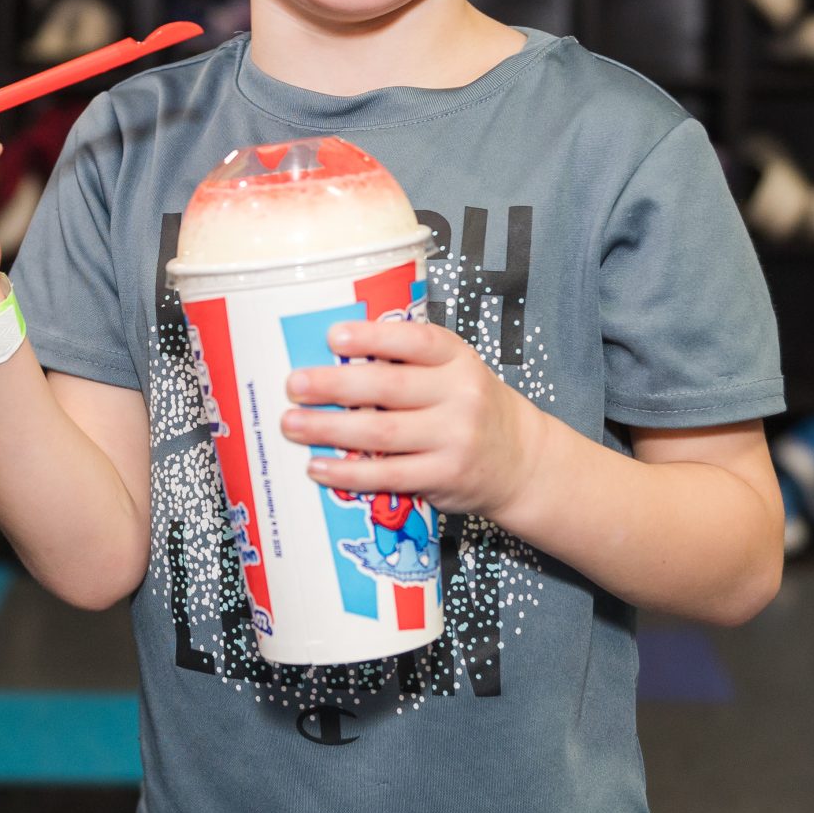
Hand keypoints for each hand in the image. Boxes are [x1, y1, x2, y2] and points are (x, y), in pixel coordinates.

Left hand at [280, 319, 540, 519]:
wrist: (520, 460)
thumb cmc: (471, 408)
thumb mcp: (454, 372)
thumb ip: (408, 364)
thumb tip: (334, 360)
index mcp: (458, 359)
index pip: (414, 341)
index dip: (372, 337)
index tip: (333, 336)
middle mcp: (460, 396)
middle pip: (389, 387)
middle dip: (335, 385)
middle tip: (295, 385)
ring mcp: (454, 438)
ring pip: (382, 433)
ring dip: (330, 429)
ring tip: (293, 425)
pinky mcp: (444, 476)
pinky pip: (388, 474)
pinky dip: (348, 472)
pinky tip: (318, 467)